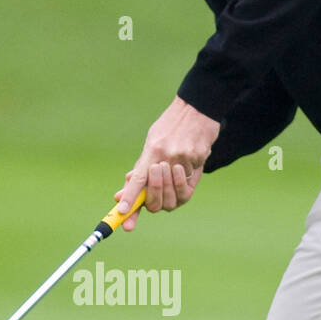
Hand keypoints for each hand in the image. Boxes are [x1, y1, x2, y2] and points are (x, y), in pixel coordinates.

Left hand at [115, 96, 220, 231]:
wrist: (197, 108)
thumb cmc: (172, 127)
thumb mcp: (152, 143)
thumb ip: (141, 169)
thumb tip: (124, 191)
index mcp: (151, 151)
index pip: (137, 180)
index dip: (130, 198)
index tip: (123, 211)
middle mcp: (165, 156)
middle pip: (157, 195)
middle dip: (156, 195)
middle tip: (159, 180)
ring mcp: (182, 158)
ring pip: (176, 192)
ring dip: (174, 185)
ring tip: (175, 168)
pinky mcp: (198, 158)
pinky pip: (191, 181)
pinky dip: (188, 176)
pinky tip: (188, 162)